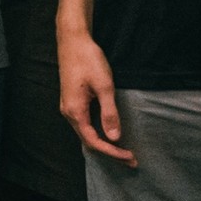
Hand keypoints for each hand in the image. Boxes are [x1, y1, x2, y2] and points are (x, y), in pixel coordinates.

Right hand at [55, 33, 134, 166]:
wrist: (72, 41)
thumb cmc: (88, 60)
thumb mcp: (104, 86)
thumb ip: (109, 113)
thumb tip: (114, 137)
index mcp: (75, 111)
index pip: (94, 141)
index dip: (112, 152)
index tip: (129, 156)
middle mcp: (69, 113)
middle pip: (89, 141)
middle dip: (110, 152)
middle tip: (131, 159)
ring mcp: (69, 107)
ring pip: (86, 133)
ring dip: (105, 143)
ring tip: (123, 150)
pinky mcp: (73, 101)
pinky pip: (85, 124)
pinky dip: (99, 133)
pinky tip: (109, 133)